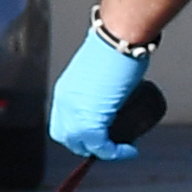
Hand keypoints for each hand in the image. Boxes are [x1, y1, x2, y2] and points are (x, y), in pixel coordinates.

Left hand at [50, 27, 148, 160]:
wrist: (119, 39)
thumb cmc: (115, 46)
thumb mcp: (101, 68)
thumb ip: (102, 78)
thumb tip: (117, 87)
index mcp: (65, 91)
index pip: (62, 123)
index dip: (78, 134)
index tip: (97, 135)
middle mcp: (65, 103)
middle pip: (69, 138)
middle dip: (89, 145)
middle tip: (111, 144)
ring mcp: (75, 113)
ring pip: (84, 145)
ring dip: (103, 150)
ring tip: (123, 147)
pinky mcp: (91, 119)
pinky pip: (100, 147)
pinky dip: (116, 152)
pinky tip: (129, 149)